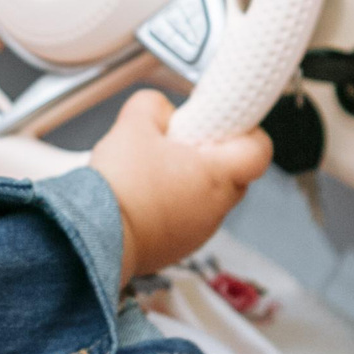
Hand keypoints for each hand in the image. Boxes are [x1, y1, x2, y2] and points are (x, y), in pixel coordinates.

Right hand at [90, 89, 272, 279]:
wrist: (94, 237)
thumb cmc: (120, 187)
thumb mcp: (133, 124)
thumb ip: (154, 105)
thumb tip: (161, 111)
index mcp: (217, 175)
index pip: (259, 151)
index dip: (245, 132)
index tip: (222, 124)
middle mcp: (216, 208)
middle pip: (232, 173)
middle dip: (210, 155)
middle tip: (180, 144)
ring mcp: (199, 232)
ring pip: (207, 197)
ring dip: (189, 182)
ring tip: (154, 172)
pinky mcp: (179, 248)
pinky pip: (187, 218)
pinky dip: (172, 206)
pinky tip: (144, 197)